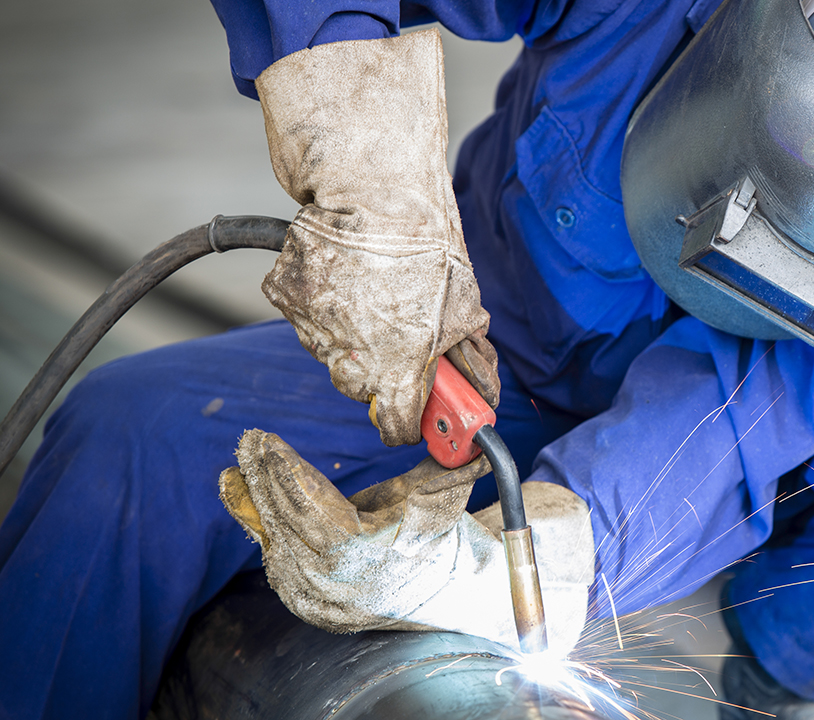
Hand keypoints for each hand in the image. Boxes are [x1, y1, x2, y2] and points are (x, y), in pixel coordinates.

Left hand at [221, 430, 593, 651]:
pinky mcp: (309, 607)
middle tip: (247, 442)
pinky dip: (261, 530)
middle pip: (287, 523)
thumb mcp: (443, 493)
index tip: (264, 439)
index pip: (311, 506)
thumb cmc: (443, 533)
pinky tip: (245, 498)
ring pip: (276, 543)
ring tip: (237, 469)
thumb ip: (446, 460)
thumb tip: (473, 429)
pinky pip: (276, 562)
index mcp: (367, 554)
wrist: (449, 591)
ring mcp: (320, 602)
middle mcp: (338, 584)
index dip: (284, 470)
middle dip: (263, 478)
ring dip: (254, 503)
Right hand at [255, 29, 498, 445]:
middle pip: (362, 389)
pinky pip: (306, 313)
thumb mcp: (467, 307)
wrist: (375, 189)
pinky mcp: (285, 297)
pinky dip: (322, 300)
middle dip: (382, 371)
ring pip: (331, 351)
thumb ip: (471, 360)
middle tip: (400, 332)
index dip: (410, 423)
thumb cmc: (427, 245)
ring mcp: (313, 329)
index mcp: (398, 371)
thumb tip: (484, 394)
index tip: (417, 414)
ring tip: (374, 290)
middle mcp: (351, 360)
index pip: (397, 428)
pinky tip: (345, 274)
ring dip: (350, 334)